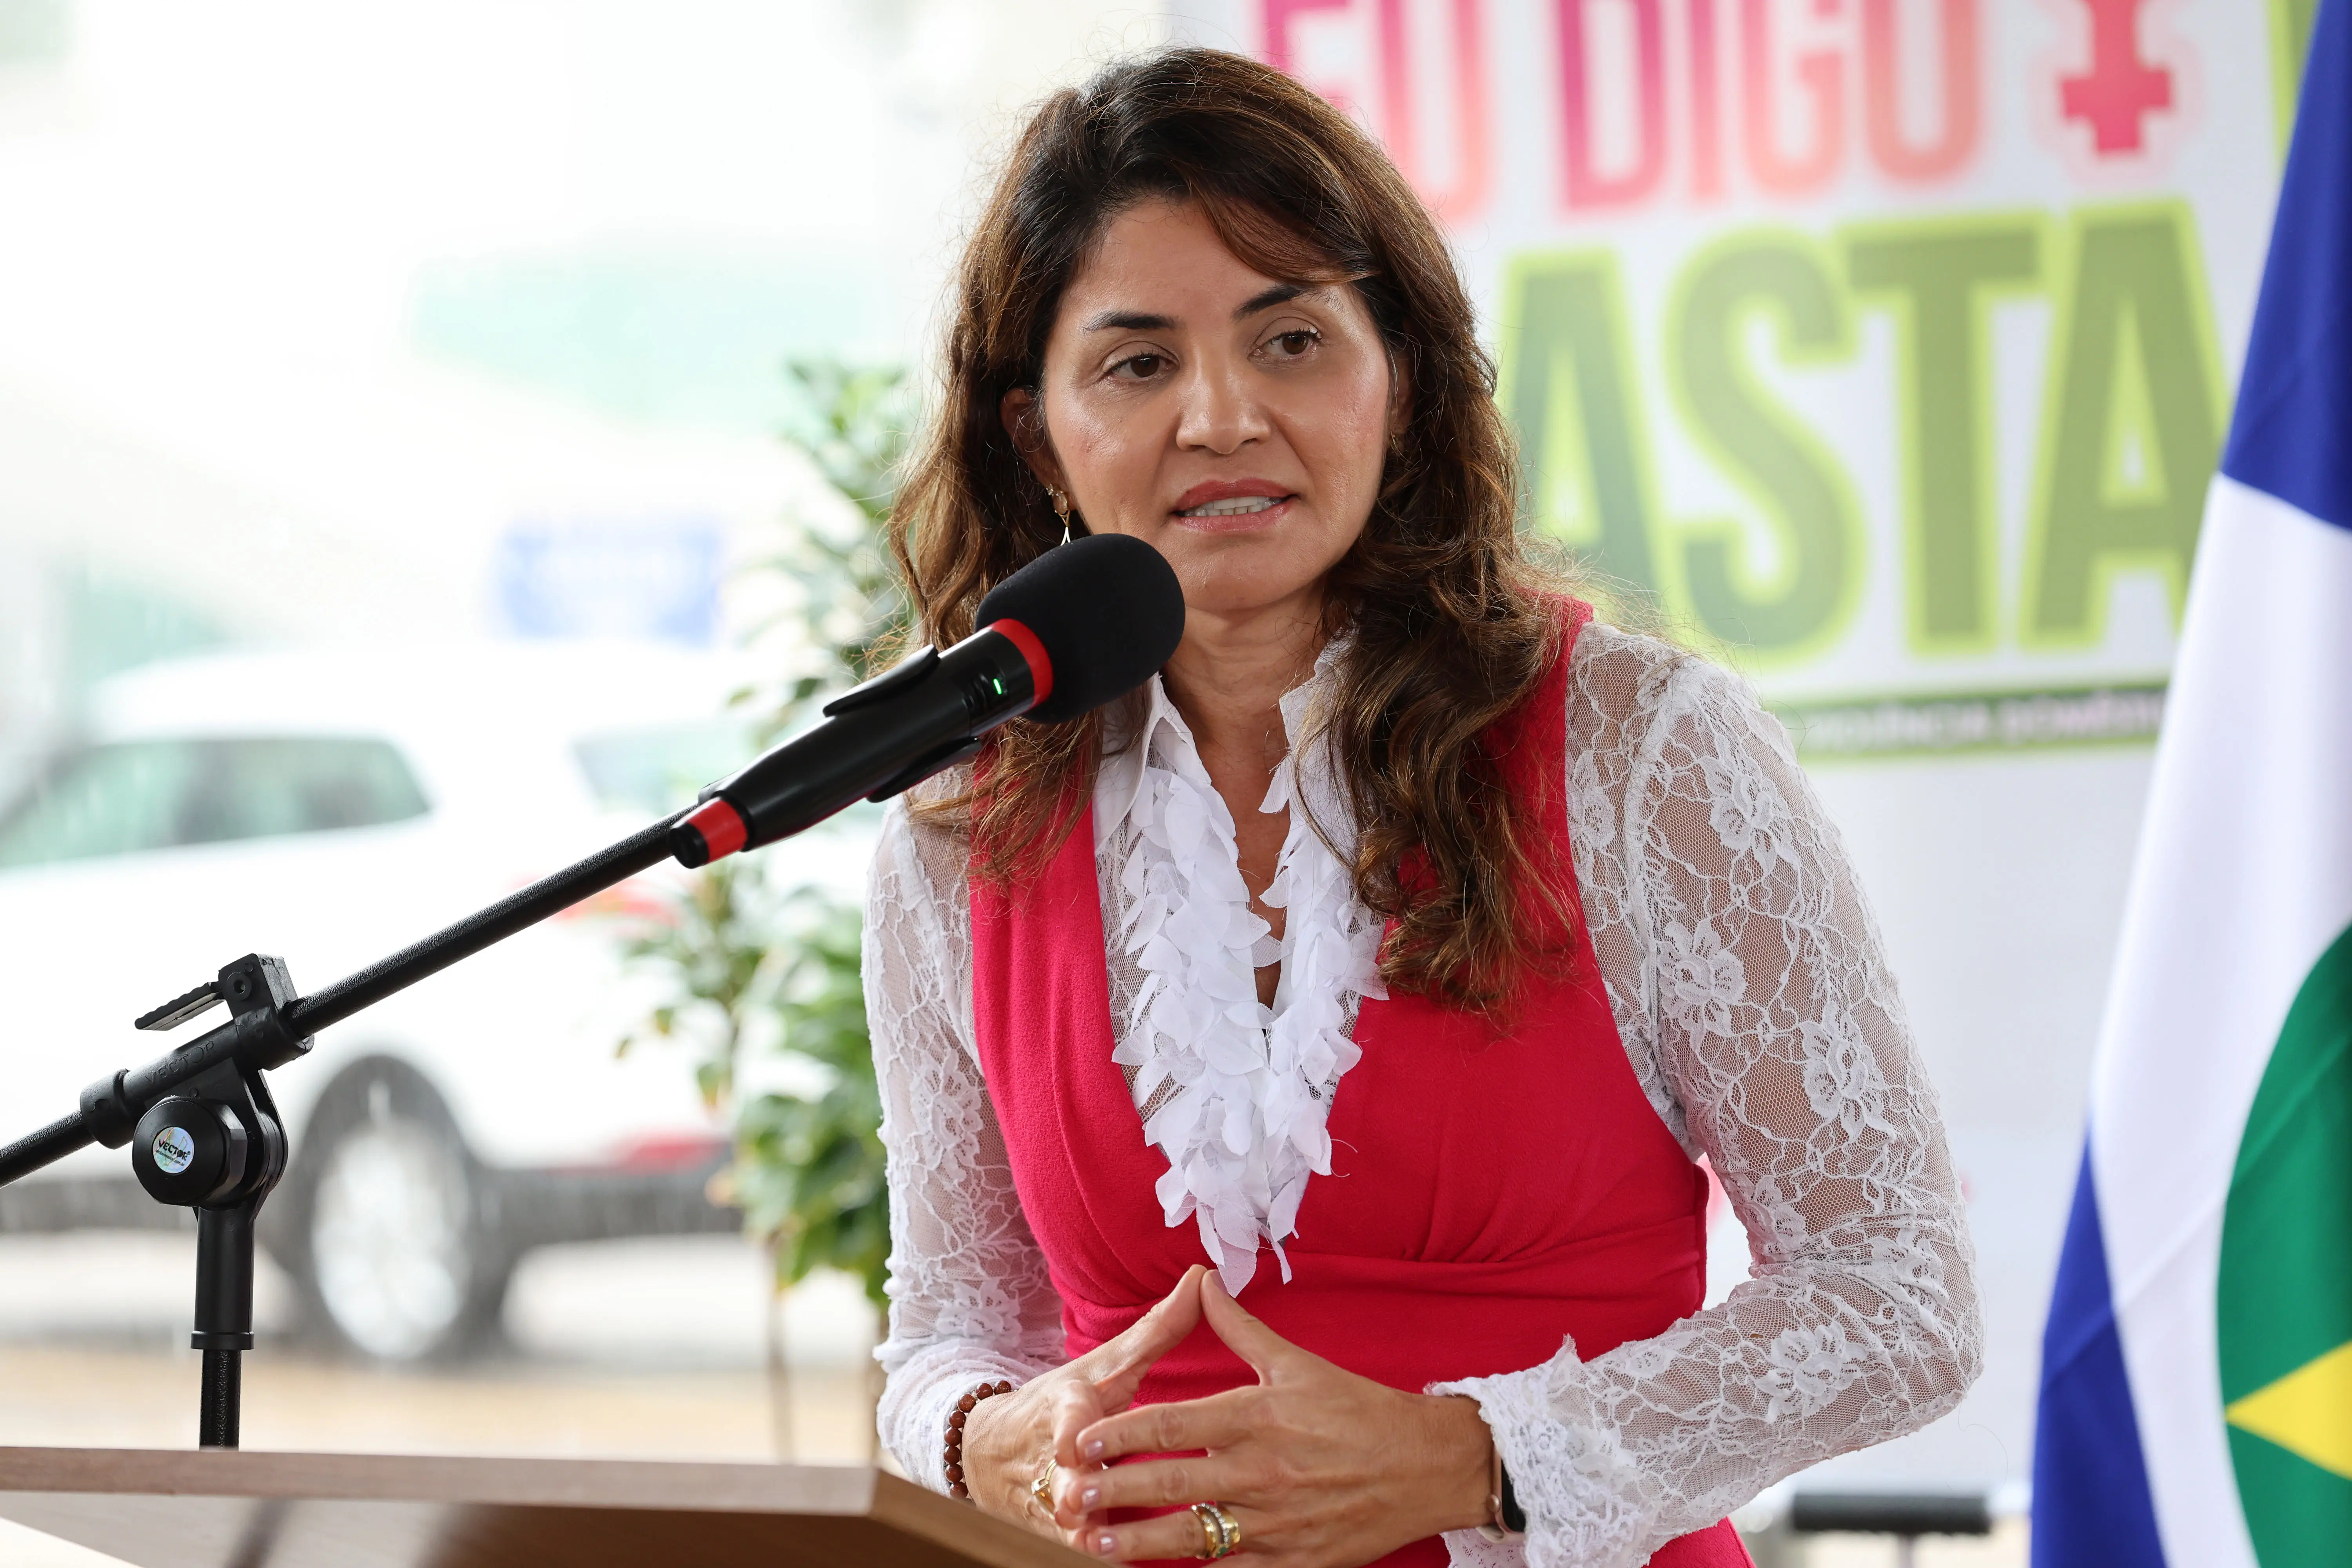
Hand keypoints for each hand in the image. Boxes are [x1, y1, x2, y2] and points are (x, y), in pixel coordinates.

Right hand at [959, 1266, 1208, 1534]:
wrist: (993, 1451)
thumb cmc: (1068, 1401)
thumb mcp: (1107, 1363)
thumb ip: (1157, 1330)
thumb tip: (1203, 1277)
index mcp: (1069, 1408)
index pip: (1067, 1416)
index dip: (1071, 1431)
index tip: (1072, 1445)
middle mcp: (1055, 1457)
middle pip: (1065, 1476)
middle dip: (1076, 1491)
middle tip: (1082, 1505)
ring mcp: (1050, 1500)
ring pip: (1064, 1521)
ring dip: (1082, 1533)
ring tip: (1096, 1544)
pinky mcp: (1050, 1534)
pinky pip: (1069, 1549)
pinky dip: (1088, 1554)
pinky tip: (1111, 1562)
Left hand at [1052, 1272, 1494, 1564]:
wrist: (1426, 1466)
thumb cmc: (1361, 1410)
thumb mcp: (1298, 1362)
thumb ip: (1241, 1329)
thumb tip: (1204, 1283)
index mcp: (1256, 1416)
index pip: (1170, 1424)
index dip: (1119, 1433)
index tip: (1080, 1440)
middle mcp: (1259, 1470)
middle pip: (1169, 1481)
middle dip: (1113, 1489)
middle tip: (1069, 1493)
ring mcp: (1274, 1520)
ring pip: (1191, 1535)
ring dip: (1138, 1543)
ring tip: (1096, 1545)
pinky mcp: (1291, 1559)